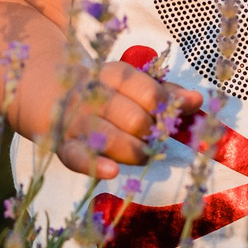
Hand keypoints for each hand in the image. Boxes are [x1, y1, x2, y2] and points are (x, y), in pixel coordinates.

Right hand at [40, 58, 201, 179]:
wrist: (50, 92)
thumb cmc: (105, 92)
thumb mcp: (131, 84)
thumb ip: (165, 92)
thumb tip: (197, 100)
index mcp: (113, 76)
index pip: (148, 92)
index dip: (164, 109)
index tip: (166, 117)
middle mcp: (93, 96)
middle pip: (132, 118)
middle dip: (150, 133)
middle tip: (154, 138)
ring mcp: (77, 122)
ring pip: (110, 138)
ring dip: (134, 151)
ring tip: (144, 154)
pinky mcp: (64, 146)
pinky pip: (78, 157)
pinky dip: (96, 164)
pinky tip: (113, 171)